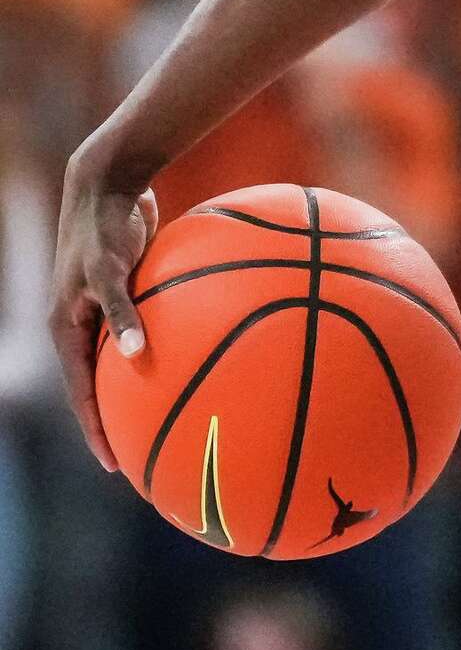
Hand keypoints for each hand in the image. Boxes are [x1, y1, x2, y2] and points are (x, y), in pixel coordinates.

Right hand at [50, 156, 156, 471]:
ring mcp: (103, 310)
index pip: (81, 395)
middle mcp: (81, 325)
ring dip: (143, 387)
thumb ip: (121, 311)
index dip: (97, 431)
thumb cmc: (106, 227)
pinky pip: (146, 330)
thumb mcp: (108, 271)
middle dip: (120, 421)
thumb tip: (135, 356)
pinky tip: (204, 361)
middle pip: (100, 386)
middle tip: (149, 452)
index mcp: (66, 329)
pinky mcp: (126, 293)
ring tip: (178, 415)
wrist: (109, 184)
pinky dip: (164, 348)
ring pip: (124, 361)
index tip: (117, 465)